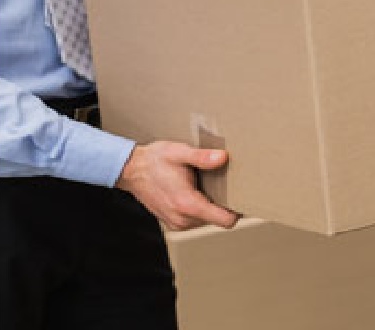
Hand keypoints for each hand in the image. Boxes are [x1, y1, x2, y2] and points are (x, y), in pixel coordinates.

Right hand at [115, 141, 238, 230]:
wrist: (131, 170)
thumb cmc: (155, 160)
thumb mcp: (179, 152)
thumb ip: (201, 157)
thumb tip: (223, 158)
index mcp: (187, 204)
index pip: (225, 221)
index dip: (237, 211)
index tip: (243, 197)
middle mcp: (183, 219)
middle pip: (218, 220)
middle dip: (224, 205)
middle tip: (225, 184)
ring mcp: (177, 223)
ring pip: (207, 220)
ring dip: (211, 206)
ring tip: (207, 186)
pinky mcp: (173, 222)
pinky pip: (196, 219)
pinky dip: (200, 208)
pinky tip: (196, 191)